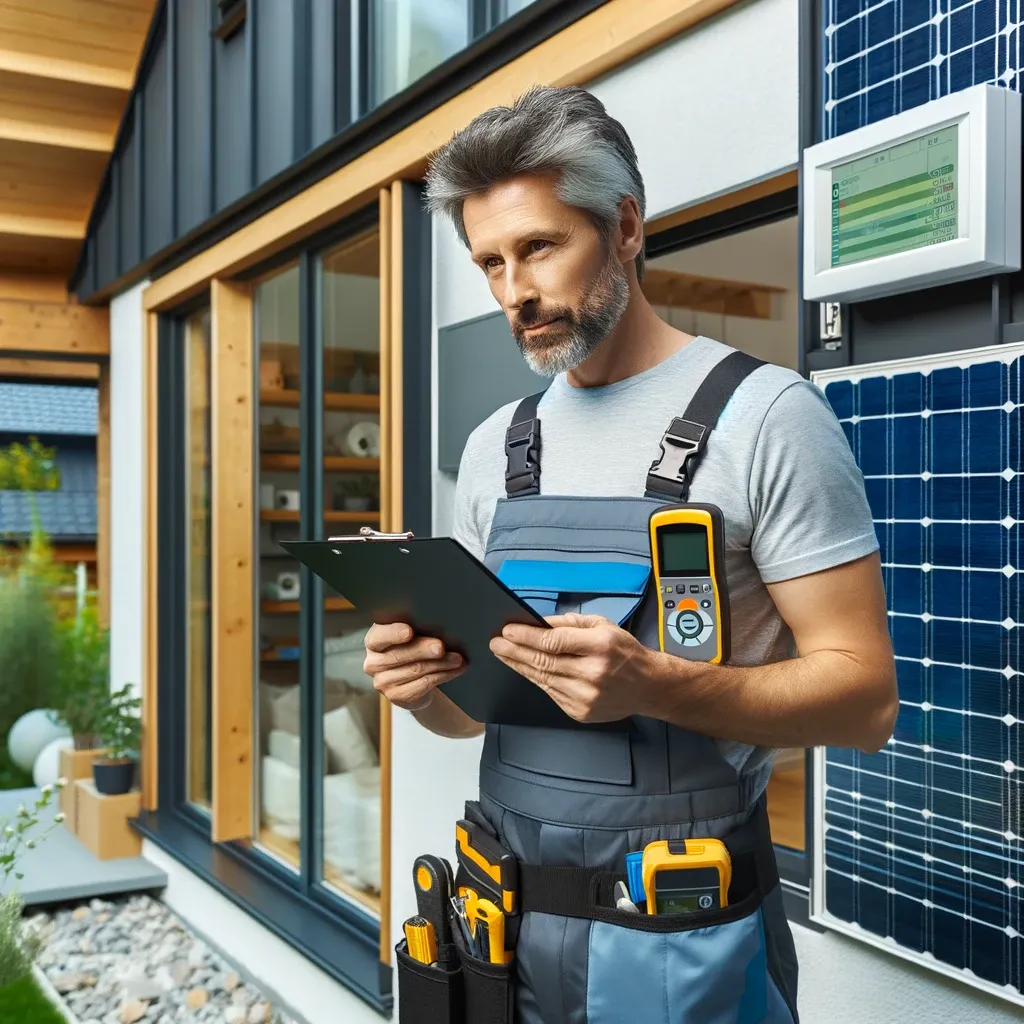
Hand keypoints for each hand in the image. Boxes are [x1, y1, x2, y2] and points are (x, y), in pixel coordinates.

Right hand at [364, 623, 464, 710]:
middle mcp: (373, 662)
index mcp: (374, 641)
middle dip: (423, 649)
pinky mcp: (396, 696)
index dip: (393, 633)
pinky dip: (443, 675)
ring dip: (441, 663)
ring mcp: (383, 682)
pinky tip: (455, 669)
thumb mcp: (412, 636)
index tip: (409, 631)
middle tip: (441, 647)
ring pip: (415, 670)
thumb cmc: (414, 648)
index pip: (379, 636)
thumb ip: (416, 629)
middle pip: (400, 655)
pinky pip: (423, 684)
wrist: (415, 679)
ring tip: (458, 659)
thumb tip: (438, 626)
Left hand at [489, 613, 655, 722]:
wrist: (648, 687)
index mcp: (600, 646)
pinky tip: (526, 669)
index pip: (553, 641)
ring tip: (504, 654)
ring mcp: (585, 696)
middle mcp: (592, 673)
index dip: (526, 636)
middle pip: (543, 661)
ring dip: (520, 666)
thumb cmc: (625, 653)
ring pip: (542, 679)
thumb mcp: (603, 625)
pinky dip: (536, 679)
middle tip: (496, 643)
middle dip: (515, 651)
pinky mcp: (580, 711)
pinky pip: (550, 692)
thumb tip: (539, 623)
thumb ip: (570, 623)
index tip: (508, 631)